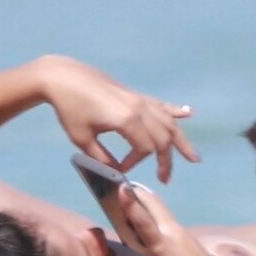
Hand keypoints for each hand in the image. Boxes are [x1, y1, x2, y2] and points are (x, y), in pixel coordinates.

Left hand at [36, 55, 199, 181]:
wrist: (61, 76)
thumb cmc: (68, 108)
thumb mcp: (81, 138)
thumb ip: (101, 157)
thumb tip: (116, 172)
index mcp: (126, 119)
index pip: (145, 148)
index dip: (136, 162)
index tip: (121, 169)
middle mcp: (139, 108)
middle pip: (163, 138)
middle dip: (165, 160)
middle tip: (165, 179)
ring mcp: (139, 99)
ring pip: (169, 122)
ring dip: (182, 141)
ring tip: (194, 158)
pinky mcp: (135, 94)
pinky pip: (160, 105)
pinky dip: (175, 111)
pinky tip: (188, 113)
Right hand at [121, 186, 249, 255]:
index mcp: (165, 245)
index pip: (143, 220)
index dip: (130, 203)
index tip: (120, 186)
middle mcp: (174, 233)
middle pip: (155, 205)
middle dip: (138, 193)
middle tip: (118, 185)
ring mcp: (184, 235)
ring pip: (161, 212)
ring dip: (146, 204)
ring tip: (128, 199)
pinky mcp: (189, 240)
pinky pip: (167, 223)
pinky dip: (154, 217)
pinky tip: (145, 222)